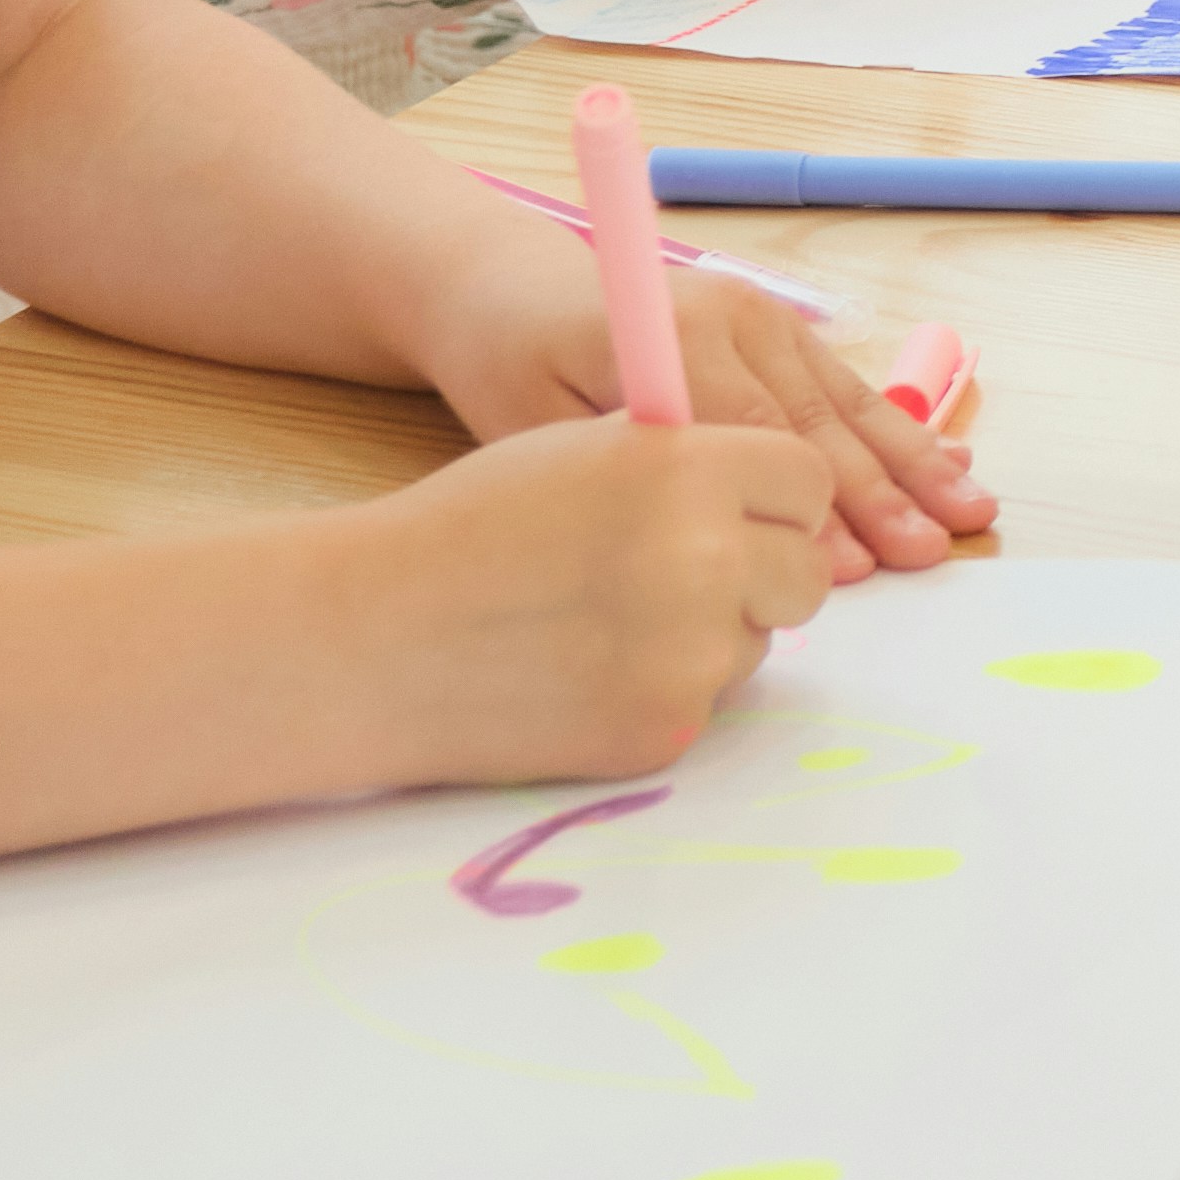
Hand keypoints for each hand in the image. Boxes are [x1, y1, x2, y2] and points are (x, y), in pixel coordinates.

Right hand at [357, 408, 847, 782]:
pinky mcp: (664, 731)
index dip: (775, 498)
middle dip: (762, 570)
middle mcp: (706, 560)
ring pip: (758, 640)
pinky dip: (664, 689)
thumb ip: (690, 459)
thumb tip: (777, 488)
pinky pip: (707, 702)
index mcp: (690, 470)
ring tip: (606, 619)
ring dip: (712, 631)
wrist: (369, 641)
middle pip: (806, 572)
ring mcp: (689, 656)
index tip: (743, 509)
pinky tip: (584, 672)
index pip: (809, 482)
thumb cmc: (469, 528)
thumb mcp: (584, 448)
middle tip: (689, 572)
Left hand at [414, 226, 993, 584]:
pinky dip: (898, 433)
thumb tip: (711, 528)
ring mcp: (767, 317)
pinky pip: (846, 387)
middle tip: (930, 551)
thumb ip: (623, 466)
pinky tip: (947, 464)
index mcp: (676, 333)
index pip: (758, 434)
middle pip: (820, 420)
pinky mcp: (781, 328)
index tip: (851, 565)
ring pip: (849, 403)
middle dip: (882, 494)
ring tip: (969, 512)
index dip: (809, 505)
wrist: (512, 287)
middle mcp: (737, 314)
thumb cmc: (513, 365)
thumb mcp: (533, 422)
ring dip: (912, 464)